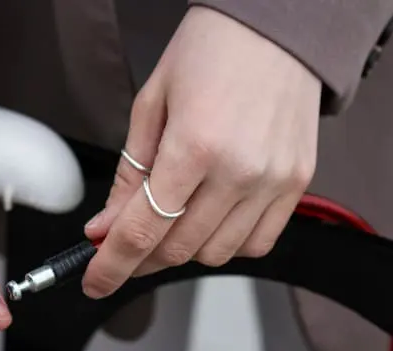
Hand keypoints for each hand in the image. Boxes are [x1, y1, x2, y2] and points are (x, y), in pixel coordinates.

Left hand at [81, 6, 320, 297]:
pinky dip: (226, 244)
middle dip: (140, 258)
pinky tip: (209, 220)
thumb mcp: (152, 105)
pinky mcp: (297, 184)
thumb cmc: (212, 51)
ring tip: (169, 222)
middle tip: (122, 246)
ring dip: (181, 251)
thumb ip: (128, 175)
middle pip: (177, 249)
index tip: (95, 281)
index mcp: (194, 146)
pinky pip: (256, 243)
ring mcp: (272, 182)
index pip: (142, 231)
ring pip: (214, 254)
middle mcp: (238, 171)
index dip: (112, 266)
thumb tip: (104, 229)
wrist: (279, 26)